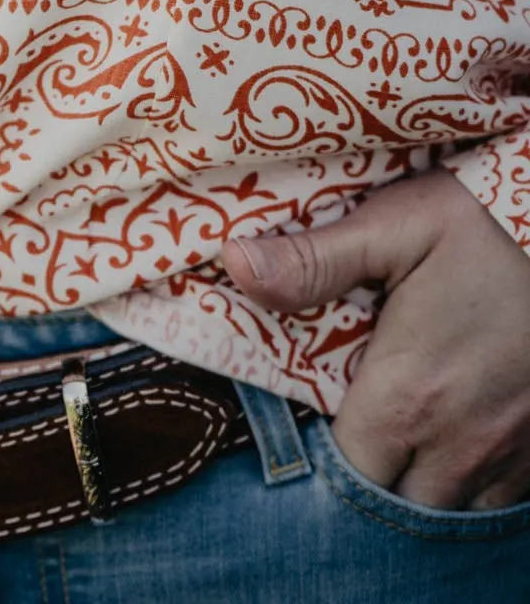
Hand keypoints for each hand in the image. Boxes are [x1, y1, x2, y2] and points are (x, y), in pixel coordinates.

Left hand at [221, 169, 529, 508]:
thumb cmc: (483, 223)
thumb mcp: (395, 225)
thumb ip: (316, 259)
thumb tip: (234, 265)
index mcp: (411, 395)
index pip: (348, 473)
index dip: (322, 460)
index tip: (312, 422)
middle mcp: (463, 441)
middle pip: (399, 506)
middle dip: (369, 481)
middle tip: (350, 429)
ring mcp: (512, 450)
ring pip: (453, 511)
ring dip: (420, 489)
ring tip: (397, 442)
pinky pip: (500, 499)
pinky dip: (470, 485)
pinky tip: (451, 442)